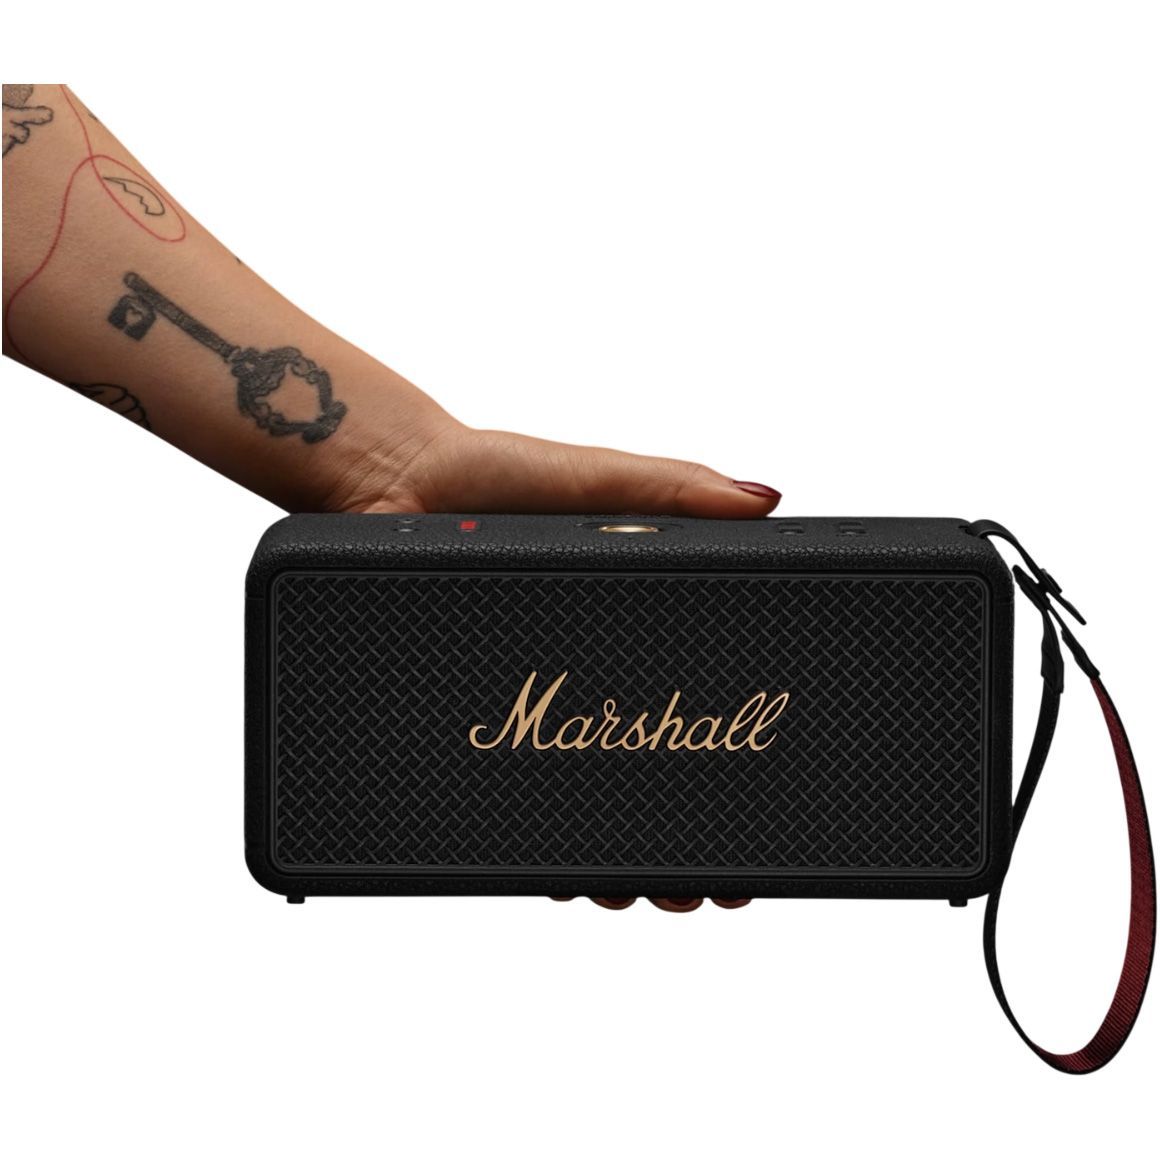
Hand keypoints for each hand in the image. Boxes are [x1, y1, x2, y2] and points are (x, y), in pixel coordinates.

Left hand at [330, 416, 774, 911]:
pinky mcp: (474, 715)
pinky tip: (561, 875)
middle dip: (680, 842)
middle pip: (647, 775)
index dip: (733, 756)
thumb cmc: (490, 474)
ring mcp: (530, 699)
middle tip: (699, 883)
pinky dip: (538, 842)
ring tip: (640, 893)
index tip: (764, 798)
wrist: (388, 484)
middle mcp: (585, 672)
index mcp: (631, 620)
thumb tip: (764, 501)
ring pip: (583, 804)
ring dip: (619, 860)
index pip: (695, 701)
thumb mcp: (597, 479)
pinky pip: (507, 796)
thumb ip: (676, 490)